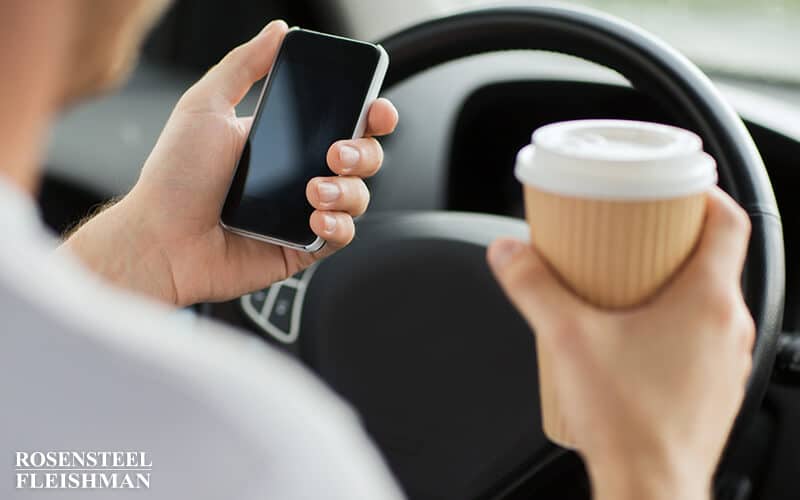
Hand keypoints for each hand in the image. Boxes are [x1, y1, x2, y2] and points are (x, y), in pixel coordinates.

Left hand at [63, 20, 397, 305]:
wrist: (160, 240)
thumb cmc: (175, 178)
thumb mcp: (205, 105)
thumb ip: (244, 65)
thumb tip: (278, 31)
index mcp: (285, 138)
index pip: (343, 121)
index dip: (369, 114)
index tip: (376, 109)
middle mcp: (300, 173)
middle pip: (362, 157)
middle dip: (363, 152)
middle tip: (336, 152)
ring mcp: (303, 211)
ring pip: (358, 196)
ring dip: (348, 190)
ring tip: (315, 190)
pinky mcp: (303, 246)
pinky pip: (341, 235)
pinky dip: (338, 225)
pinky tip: (314, 219)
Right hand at [487, 187, 753, 499]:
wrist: (650, 488)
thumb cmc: (628, 423)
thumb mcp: (567, 338)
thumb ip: (533, 287)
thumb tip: (509, 252)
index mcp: (708, 302)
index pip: (730, 223)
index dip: (704, 195)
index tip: (676, 186)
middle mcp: (729, 327)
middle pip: (714, 258)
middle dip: (673, 237)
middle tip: (633, 231)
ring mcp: (726, 360)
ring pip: (708, 299)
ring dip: (673, 281)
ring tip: (626, 280)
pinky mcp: (713, 386)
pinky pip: (702, 334)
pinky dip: (675, 319)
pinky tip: (632, 333)